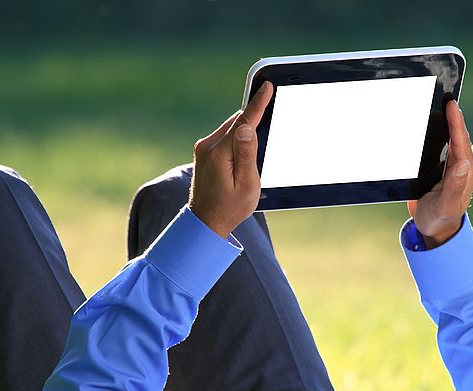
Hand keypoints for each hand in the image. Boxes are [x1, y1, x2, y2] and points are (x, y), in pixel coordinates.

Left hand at [189, 82, 273, 237]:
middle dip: (253, 119)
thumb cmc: (230, 208)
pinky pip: (225, 137)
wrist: (205, 223)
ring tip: (255, 146)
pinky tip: (242, 152)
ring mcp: (203, 149)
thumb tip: (245, 127)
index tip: (266, 86)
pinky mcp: (203, 153)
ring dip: (245, 131)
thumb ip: (246, 155)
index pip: (243, 122)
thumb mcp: (246, 185)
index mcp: (219, 154)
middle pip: (237, 122)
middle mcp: (207, 147)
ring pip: (231, 129)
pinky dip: (236, 139)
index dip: (257, 104)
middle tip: (269, 117)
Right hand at [407, 100, 472, 247]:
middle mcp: (462, 166)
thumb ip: (455, 185)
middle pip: (458, 136)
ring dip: (447, 123)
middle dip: (453, 117)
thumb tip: (465, 162)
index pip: (460, 141)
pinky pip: (444, 147)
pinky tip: (432, 126)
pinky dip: (440, 134)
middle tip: (445, 96)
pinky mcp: (444, 170)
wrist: (435, 230)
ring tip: (440, 105)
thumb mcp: (446, 203)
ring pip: (451, 140)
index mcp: (465, 172)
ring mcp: (453, 168)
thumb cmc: (440, 219)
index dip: (456, 122)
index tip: (451, 103)